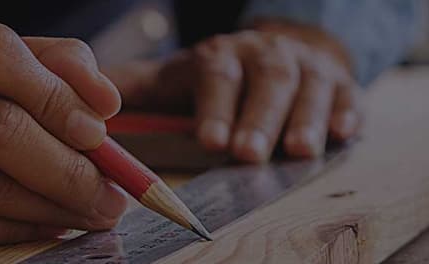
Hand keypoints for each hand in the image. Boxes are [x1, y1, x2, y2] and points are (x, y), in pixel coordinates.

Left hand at [107, 19, 360, 162]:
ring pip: (310, 88)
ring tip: (299, 151)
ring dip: (305, 119)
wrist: (283, 52)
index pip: (217, 75)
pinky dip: (347, 114)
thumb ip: (136, 90)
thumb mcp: (178, 78)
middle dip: (258, 118)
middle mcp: (266, 56)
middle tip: (248, 154)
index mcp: (222, 56)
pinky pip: (348, 96)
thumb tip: (80, 98)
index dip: (215, 106)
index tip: (209, 140)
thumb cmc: (221, 78)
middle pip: (267, 81)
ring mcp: (307, 69)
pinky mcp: (341, 85)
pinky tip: (344, 133)